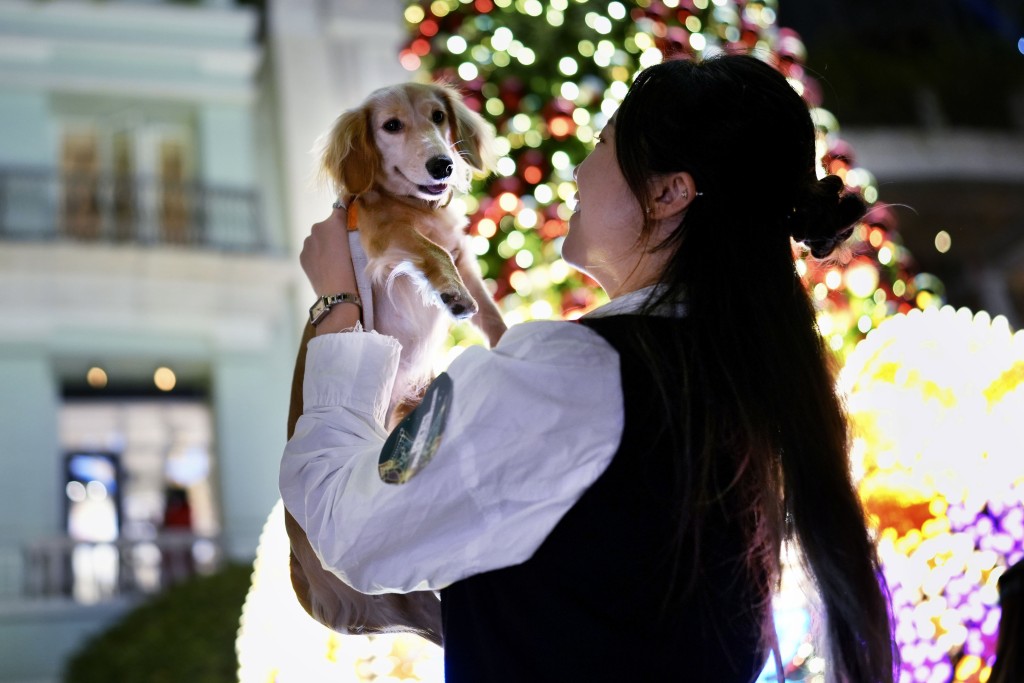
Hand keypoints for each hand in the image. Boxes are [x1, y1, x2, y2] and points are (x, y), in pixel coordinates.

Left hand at [300, 206, 360, 333]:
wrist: (338, 294)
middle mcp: (317, 227)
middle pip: (329, 224)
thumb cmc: (356, 269)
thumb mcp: (361, 244)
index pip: (342, 204)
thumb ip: (355, 225)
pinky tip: (327, 267)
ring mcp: (307, 242)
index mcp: (334, 222)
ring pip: (319, 238)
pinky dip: (319, 255)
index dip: (348, 205)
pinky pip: (312, 250)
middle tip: (347, 248)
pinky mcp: (303, 255)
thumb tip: (351, 208)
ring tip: (336, 261)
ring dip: (326, 244)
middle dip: (336, 231)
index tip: (354, 207)